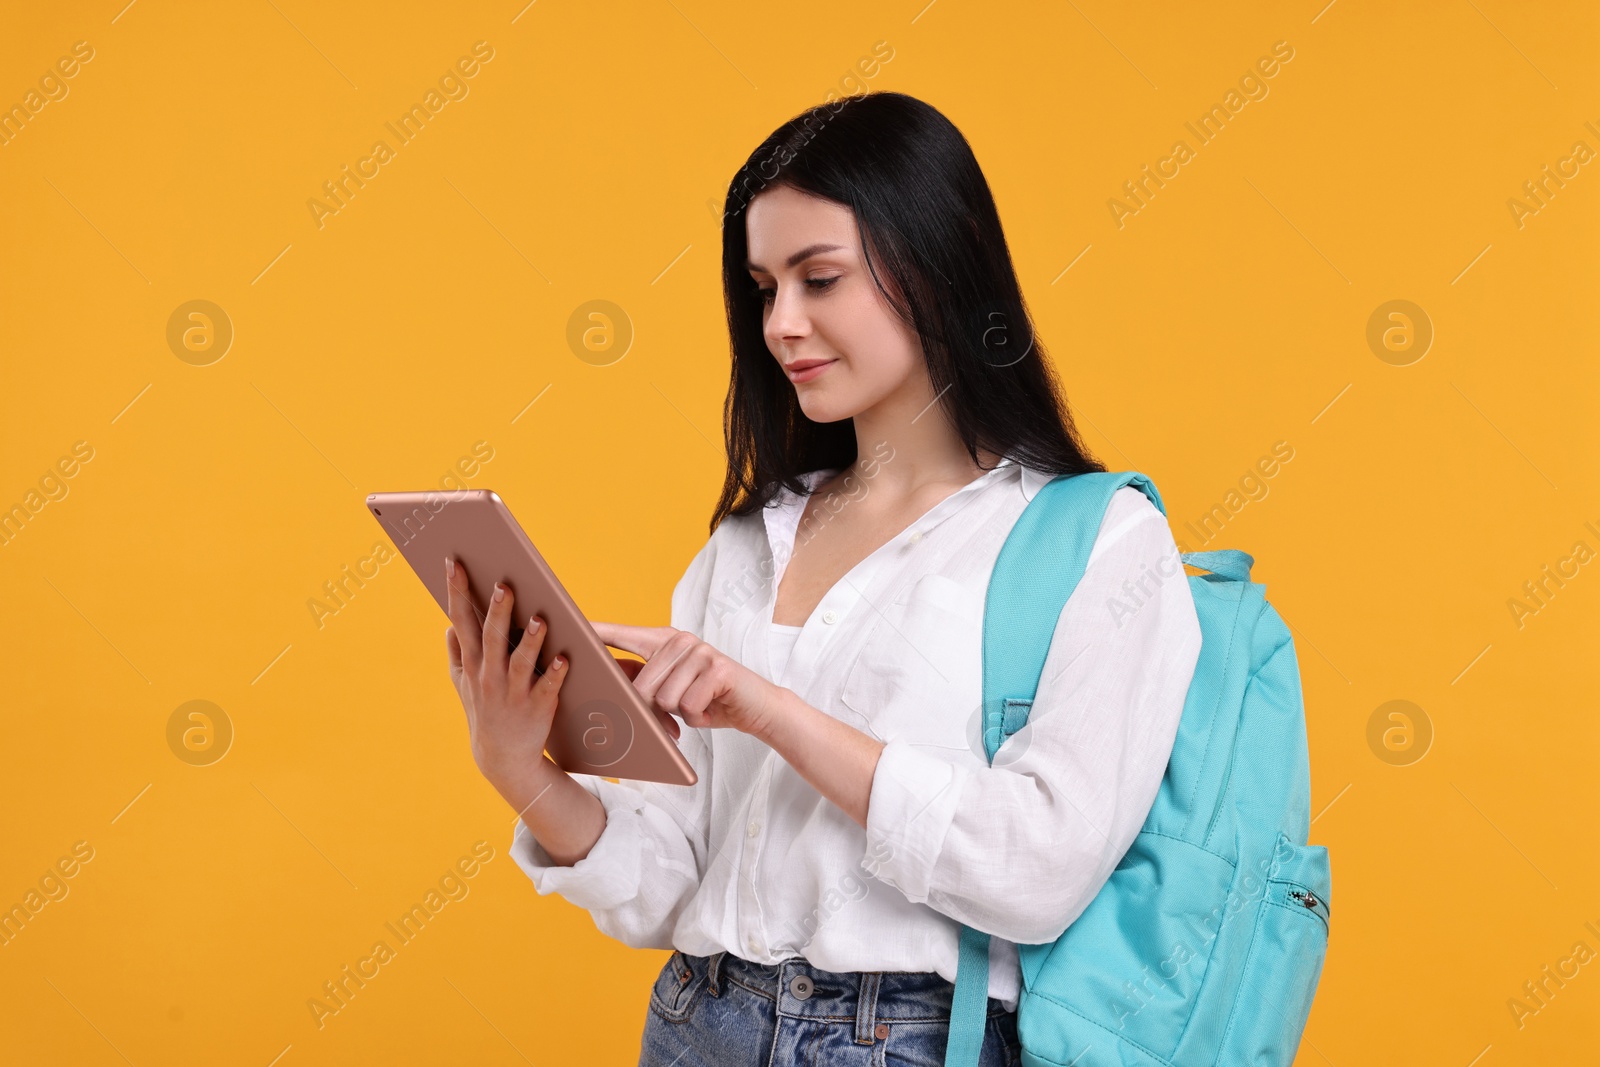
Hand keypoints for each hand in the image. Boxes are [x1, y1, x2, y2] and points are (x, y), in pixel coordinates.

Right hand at [443, 555, 566, 792]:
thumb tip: (449, 625)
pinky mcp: (537, 707)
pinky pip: (547, 688)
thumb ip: (457, 653)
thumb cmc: (484, 711)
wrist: (502, 757)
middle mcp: (489, 676)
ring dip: (530, 641)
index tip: (454, 564)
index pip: (462, 621)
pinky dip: (555, 675)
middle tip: (504, 585)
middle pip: (492, 638)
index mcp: (472, 663)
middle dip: (497, 612)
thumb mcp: (462, 684)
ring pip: (520, 662)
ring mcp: (513, 693)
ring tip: (539, 619)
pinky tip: (564, 660)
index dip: (457, 592)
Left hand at [590, 621, 784, 737]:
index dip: (597, 631)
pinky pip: (688, 705)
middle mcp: (680, 640)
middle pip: (641, 686)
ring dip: (682, 714)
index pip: (623, 634)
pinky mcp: (718, 668)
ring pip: (665, 699)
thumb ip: (645, 684)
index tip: (570, 624)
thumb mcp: (672, 692)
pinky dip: (699, 717)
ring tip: (699, 705)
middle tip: (680, 710)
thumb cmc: (709, 700)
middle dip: (657, 710)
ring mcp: (700, 651)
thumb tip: (613, 685)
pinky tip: (711, 708)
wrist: (757, 707)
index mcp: (664, 641)